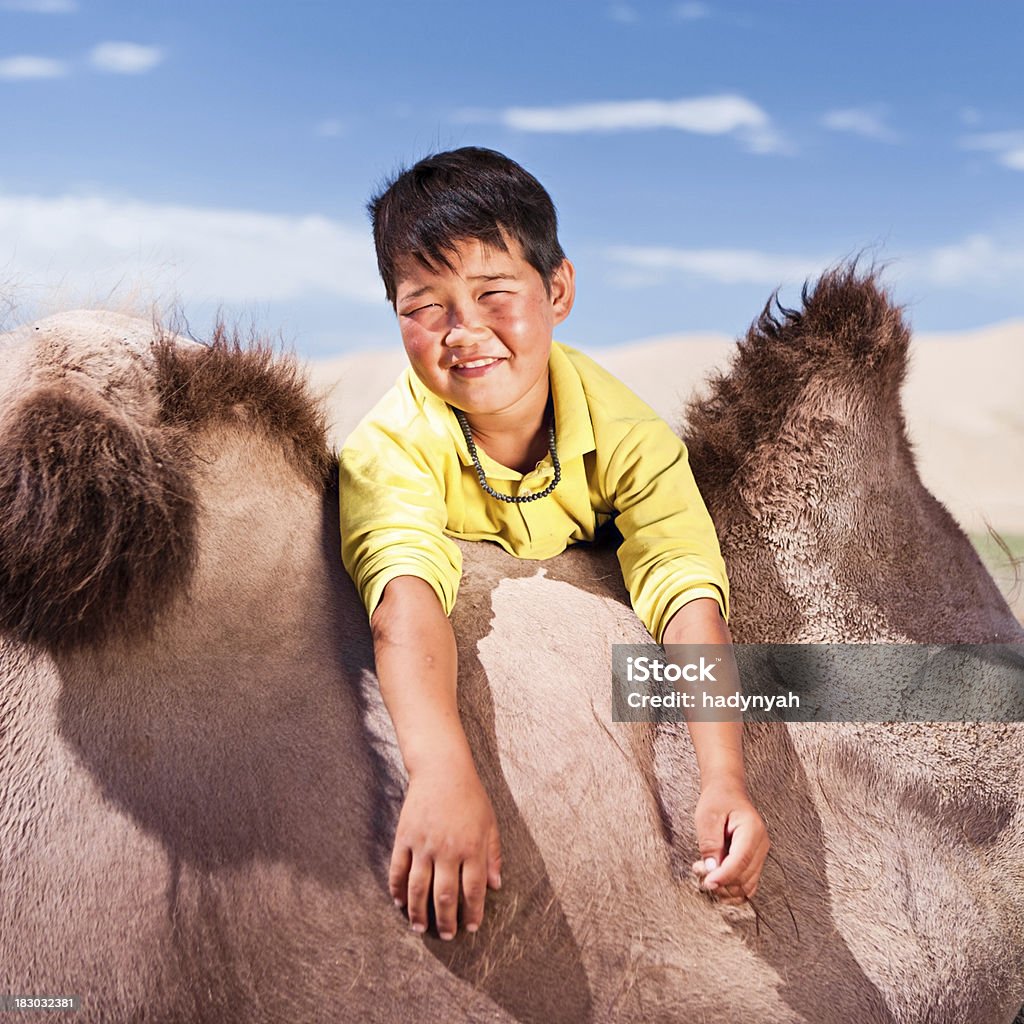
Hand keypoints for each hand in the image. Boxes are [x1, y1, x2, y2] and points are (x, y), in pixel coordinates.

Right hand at [390, 765, 501, 938]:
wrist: (442, 769)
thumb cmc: (470, 795)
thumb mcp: (490, 823)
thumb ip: (494, 854)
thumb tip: (496, 886)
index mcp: (472, 847)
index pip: (473, 890)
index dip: (472, 912)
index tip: (471, 927)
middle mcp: (447, 849)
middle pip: (444, 895)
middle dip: (446, 920)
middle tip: (447, 935)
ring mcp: (423, 844)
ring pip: (418, 888)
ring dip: (418, 913)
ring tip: (421, 928)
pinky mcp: (405, 837)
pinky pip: (398, 870)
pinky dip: (397, 889)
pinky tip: (400, 903)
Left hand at [690, 778, 768, 903]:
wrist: (727, 792)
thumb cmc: (718, 800)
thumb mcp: (707, 816)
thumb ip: (710, 842)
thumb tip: (711, 869)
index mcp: (752, 830)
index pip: (741, 860)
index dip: (724, 876)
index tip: (707, 882)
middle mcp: (761, 844)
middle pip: (745, 877)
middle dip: (721, 881)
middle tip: (699, 872)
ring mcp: (759, 854)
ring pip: (747, 885)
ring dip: (725, 887)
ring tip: (705, 874)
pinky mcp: (754, 861)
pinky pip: (747, 884)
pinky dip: (732, 888)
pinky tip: (716, 881)